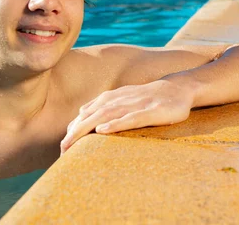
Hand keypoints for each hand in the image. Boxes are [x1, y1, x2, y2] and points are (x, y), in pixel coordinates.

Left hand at [60, 79, 194, 153]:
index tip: (62, 149)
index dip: (72, 131)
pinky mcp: (150, 110)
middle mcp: (119, 100)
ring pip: (105, 116)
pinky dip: (115, 123)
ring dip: (87, 129)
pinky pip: (130, 117)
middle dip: (74, 133)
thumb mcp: (123, 101)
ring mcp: (135, 104)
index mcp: (111, 99)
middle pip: (91, 116)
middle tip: (61, 150)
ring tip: (72, 143)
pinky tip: (103, 130)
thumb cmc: (148, 98)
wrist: (177, 88)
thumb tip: (80, 117)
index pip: (85, 115)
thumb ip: (103, 108)